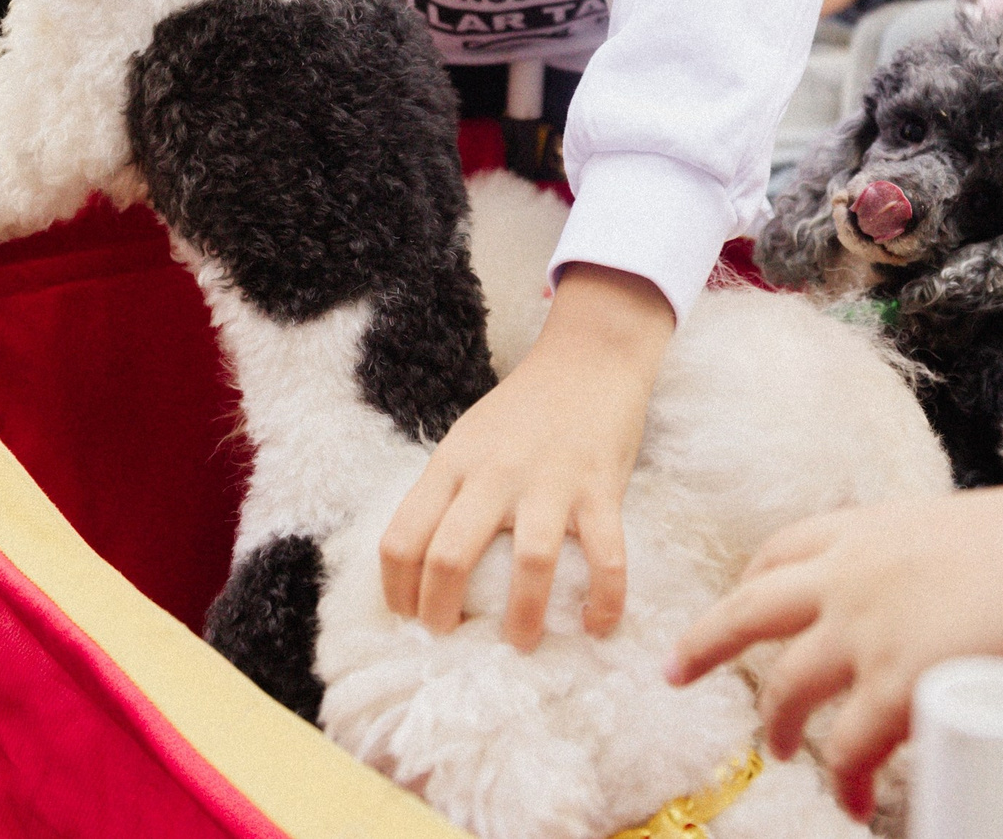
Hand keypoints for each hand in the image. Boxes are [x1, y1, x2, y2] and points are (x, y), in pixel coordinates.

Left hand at [380, 264, 673, 649]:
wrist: (588, 359)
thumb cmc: (523, 410)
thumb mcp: (467, 441)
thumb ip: (447, 493)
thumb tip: (423, 568)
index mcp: (453, 464)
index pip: (402, 537)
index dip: (396, 589)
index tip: (408, 617)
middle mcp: (494, 475)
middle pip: (449, 557)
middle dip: (442, 612)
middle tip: (451, 637)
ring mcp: (550, 483)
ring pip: (528, 565)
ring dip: (522, 618)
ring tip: (520, 644)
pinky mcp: (600, 489)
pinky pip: (605, 557)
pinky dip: (604, 600)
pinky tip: (597, 626)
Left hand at [667, 484, 1002, 817]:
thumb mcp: (976, 540)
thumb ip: (954, 580)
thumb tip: (980, 621)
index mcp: (870, 530)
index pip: (787, 550)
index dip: (753, 581)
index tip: (740, 600)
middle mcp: (851, 578)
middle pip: (749, 612)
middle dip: (705, 643)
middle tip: (676, 668)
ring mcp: (866, 635)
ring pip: (787, 687)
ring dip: (779, 725)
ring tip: (784, 753)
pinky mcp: (896, 690)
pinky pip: (851, 749)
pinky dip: (849, 781)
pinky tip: (856, 802)